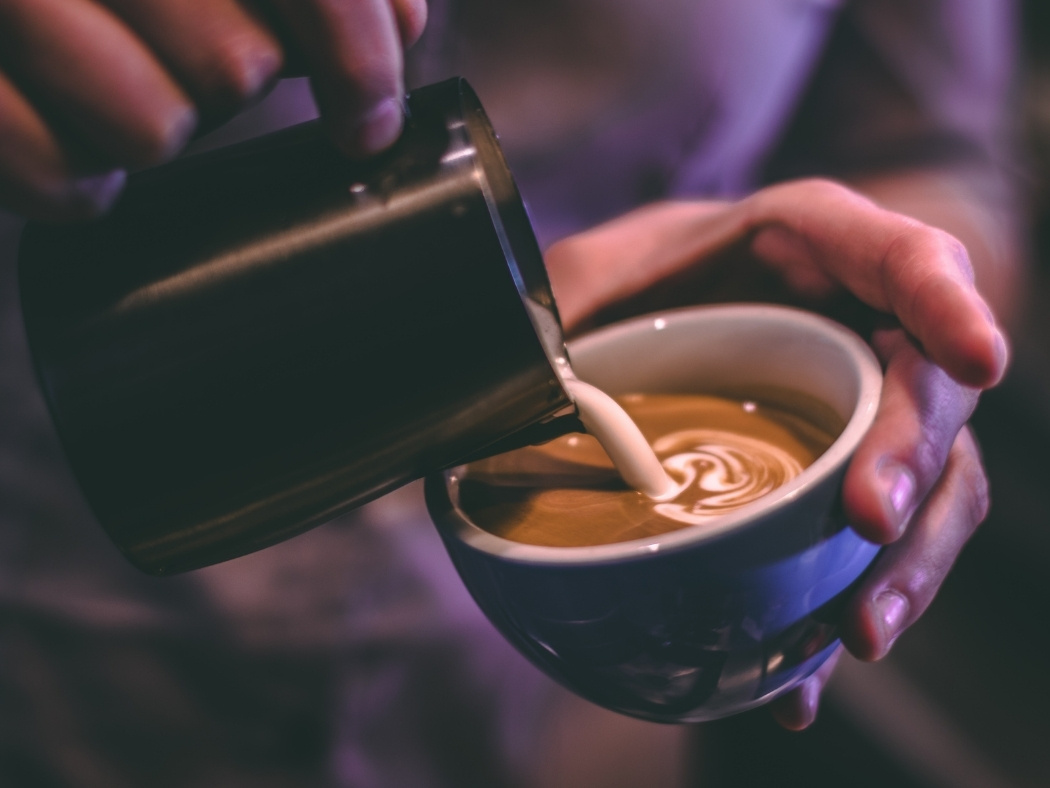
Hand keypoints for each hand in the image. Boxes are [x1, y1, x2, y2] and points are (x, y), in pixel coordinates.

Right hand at [0, 0, 425, 220]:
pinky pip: (62, 179)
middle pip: (235, 67)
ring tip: (123, 80)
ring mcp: (4, 7)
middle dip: (233, 79)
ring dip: (155, 122)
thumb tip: (402, 22)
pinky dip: (80, 179)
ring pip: (154, 129)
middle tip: (189, 48)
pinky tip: (73, 135)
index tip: (368, 120)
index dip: (359, 58)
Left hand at [545, 178, 1006, 728]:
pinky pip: (871, 546)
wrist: (648, 326)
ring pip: (929, 484)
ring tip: (854, 631)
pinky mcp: (845, 478)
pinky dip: (842, 605)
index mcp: (811, 247)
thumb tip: (517, 382)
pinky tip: (800, 675)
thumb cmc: (627, 284)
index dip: (950, 305)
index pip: (906, 258)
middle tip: (871, 526)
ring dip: (907, 562)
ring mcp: (863, 409)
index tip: (976, 362)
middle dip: (914, 460)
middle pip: (929, 391)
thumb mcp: (583, 277)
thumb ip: (557, 308)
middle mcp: (860, 327)